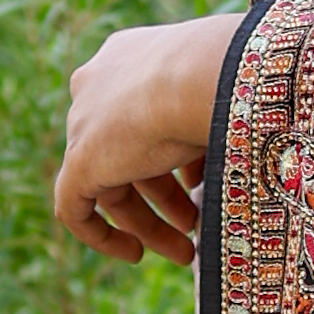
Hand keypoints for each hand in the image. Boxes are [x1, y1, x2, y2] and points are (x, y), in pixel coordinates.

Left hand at [55, 8, 243, 266]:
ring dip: (147, 220)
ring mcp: (84, 123)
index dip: (170, 156)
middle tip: (193, 224)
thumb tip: (237, 152)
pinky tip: (134, 255)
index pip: (140, 113)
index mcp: (130, 58)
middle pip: (125, 152)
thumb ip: (216, 122)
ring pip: (108, 182)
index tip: (196, 184)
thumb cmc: (229, 78)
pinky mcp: (79, 159)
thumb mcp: (222, 97)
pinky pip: (75, 206)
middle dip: (163, 195)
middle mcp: (99, 85)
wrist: (204, 74)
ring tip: (184, 249)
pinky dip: (101, 234)